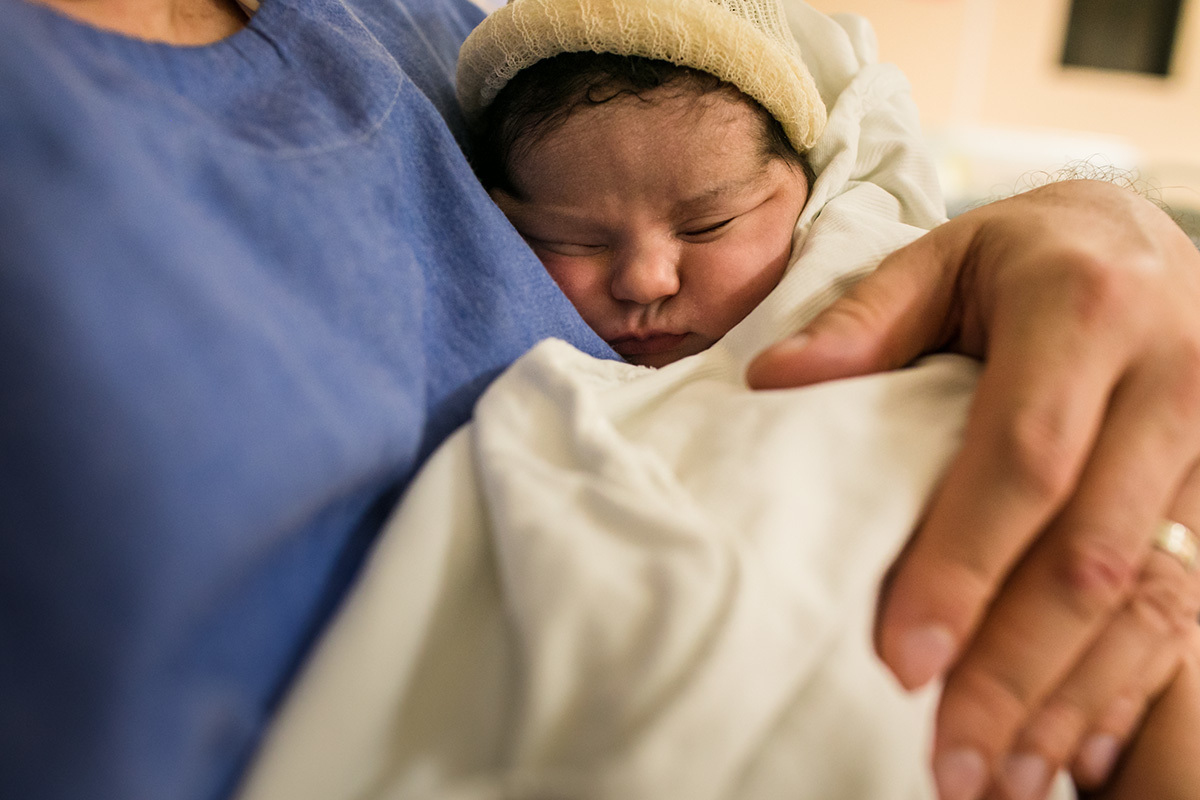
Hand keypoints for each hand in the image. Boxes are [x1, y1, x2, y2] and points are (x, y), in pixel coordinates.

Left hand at [746, 179, 1199, 799]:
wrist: (1146, 236)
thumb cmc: (1029, 251)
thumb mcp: (945, 255)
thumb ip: (866, 319)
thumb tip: (773, 380)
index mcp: (1084, 310)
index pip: (1022, 460)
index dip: (962, 564)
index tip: (902, 656)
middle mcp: (1170, 379)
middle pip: (1089, 551)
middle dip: (1016, 666)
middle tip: (948, 758)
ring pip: (1143, 594)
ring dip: (1068, 697)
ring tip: (996, 777)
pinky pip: (1178, 602)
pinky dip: (1121, 682)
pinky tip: (1071, 744)